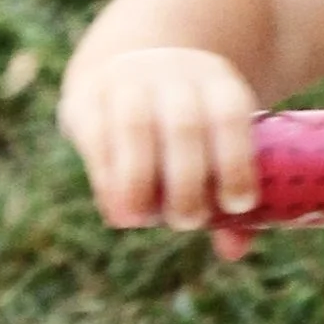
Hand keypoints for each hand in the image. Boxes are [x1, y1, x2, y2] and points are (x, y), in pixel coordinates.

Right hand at [60, 44, 259, 251]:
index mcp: (217, 83)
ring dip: (141, 181)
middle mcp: (173, 76)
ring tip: (144, 220)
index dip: (236, 162)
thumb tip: (233, 251)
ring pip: (135, 127)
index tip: (237, 206)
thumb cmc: (190, 126)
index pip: (231, 116)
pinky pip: (95, 137)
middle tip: (187, 221)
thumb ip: (229, 192)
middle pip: (183, 126)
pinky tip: (118, 211)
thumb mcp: (217, 144)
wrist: (129, 72)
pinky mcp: (87, 99)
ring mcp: (127, 82)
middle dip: (187, 182)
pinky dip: (107, 179)